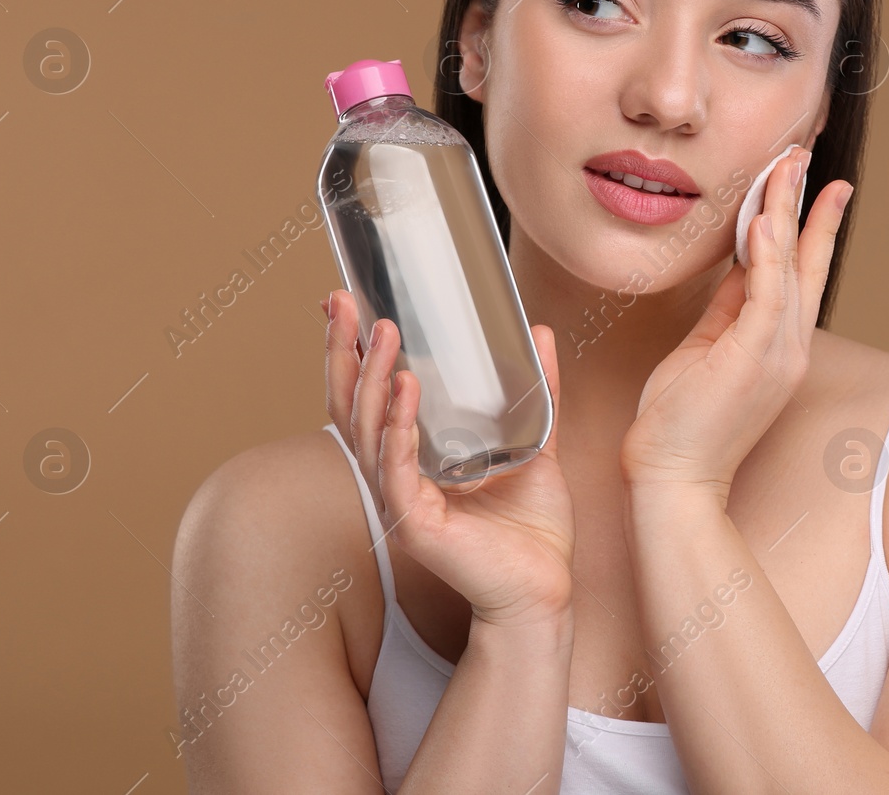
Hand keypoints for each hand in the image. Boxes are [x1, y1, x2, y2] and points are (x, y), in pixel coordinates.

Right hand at [322, 291, 575, 627]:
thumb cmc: (533, 528)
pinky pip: (396, 468)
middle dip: (342, 352)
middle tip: (341, 302)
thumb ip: (537, 391)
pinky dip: (397, 425)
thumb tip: (539, 331)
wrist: (546, 586)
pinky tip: (403, 387)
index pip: (365, 397)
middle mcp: (394, 476)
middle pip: (349, 407)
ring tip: (382, 331)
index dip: (349, 353)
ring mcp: (400, 500)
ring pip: (366, 431)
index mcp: (412, 458)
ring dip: (370, 377)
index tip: (343, 303)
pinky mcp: (416, 523)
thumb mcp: (534, 442)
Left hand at [619, 145, 852, 494]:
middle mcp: (790, 346)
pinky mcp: (753, 360)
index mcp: (779, 344)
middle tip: (804, 153)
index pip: (801, 271)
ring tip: (786, 167)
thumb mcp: (707, 349)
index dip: (810, 224)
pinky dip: (766, 256)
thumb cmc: (682, 421)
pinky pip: (765, 296)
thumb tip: (738, 261)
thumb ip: (728, 306)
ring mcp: (777, 354)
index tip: (818, 183)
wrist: (674, 478)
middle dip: (805, 202)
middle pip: (805, 260)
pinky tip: (761, 222)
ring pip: (789, 268)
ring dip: (787, 213)